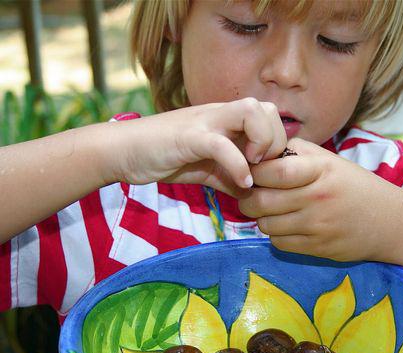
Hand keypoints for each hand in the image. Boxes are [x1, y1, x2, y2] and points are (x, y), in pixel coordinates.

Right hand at [106, 98, 286, 196]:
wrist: (124, 152)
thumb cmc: (164, 157)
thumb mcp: (205, 170)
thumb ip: (228, 177)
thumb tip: (249, 192)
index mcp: (225, 119)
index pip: (268, 114)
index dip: (276, 141)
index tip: (266, 168)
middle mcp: (219, 114)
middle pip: (267, 107)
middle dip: (275, 140)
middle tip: (261, 166)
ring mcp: (204, 122)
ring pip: (251, 111)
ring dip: (261, 141)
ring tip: (252, 166)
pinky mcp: (189, 137)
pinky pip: (222, 144)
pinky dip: (238, 165)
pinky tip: (241, 182)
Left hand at [239, 138, 402, 261]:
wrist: (391, 222)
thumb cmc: (356, 186)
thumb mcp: (331, 161)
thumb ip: (297, 152)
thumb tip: (261, 153)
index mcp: (320, 170)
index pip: (273, 171)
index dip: (254, 172)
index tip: (251, 172)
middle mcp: (317, 198)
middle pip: (261, 202)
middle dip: (248, 198)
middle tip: (251, 194)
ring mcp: (317, 226)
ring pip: (266, 225)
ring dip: (262, 218)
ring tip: (271, 210)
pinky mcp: (317, 248)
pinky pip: (279, 243)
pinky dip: (276, 235)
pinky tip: (287, 226)